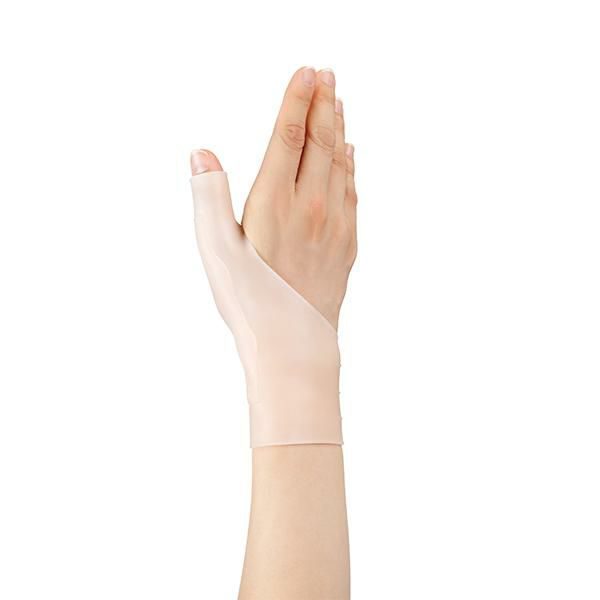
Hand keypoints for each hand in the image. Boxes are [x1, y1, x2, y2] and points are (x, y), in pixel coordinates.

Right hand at [191, 67, 356, 328]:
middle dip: (323, 102)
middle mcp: (311, 206)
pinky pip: (352, 192)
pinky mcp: (346, 243)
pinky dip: (350, 165)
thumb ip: (208, 197)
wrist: (294, 346)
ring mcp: (334, 224)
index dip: (297, 99)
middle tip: (327, 74)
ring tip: (338, 102)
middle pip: (320, 141)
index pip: (290, 135)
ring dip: (339, 128)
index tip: (306, 72)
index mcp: (275, 202)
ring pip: (340, 163)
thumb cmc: (250, 303)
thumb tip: (203, 154)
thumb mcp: (216, 251)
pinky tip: (349, 154)